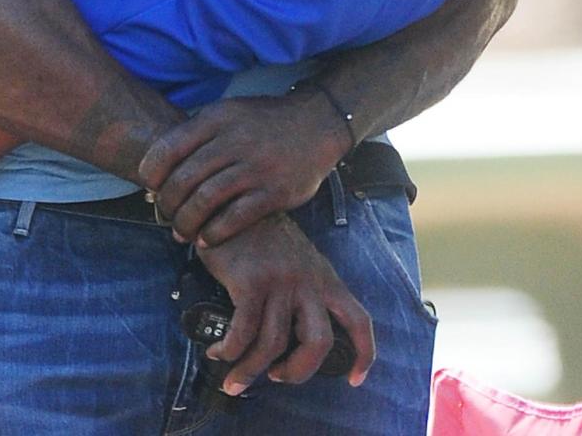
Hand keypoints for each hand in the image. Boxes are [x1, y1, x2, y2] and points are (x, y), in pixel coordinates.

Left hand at [140, 91, 350, 245]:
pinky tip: (206, 240)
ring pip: (206, 201)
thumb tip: (161, 164)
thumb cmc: (264, 122)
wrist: (316, 124)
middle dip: (168, 203)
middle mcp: (234, 140)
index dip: (152, 173)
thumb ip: (199, 133)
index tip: (150, 187)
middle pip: (184, 179)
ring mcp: (255, 167)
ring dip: (187, 223)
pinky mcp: (274, 192)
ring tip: (181, 232)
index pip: (169, 148)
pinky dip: (214, 233)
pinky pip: (235, 218)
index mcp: (217, 118)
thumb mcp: (229, 112)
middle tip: (165, 215)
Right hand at [198, 212, 373, 392]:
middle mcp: (308, 281)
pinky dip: (229, 351)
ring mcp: (280, 281)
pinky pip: (242, 333)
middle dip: (298, 372)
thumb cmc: (261, 237)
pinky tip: (217, 352)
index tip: (354, 379)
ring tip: (234, 377)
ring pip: (273, 345)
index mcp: (325, 277)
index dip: (363, 354)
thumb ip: (304, 291)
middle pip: (318, 343)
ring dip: (251, 370)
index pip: (359, 319)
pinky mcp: (250, 282)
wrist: (232, 203)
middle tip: (277, 376)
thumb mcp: (297, 260)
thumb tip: (292, 341)